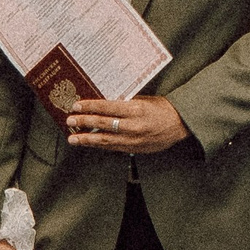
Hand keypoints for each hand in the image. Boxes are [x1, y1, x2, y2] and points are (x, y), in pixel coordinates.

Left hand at [65, 96, 187, 156]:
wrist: (179, 125)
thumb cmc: (161, 108)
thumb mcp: (143, 99)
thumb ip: (124, 101)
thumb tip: (102, 101)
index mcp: (136, 109)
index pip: (107, 107)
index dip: (90, 107)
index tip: (77, 105)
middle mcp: (133, 126)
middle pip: (103, 124)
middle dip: (84, 122)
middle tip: (70, 120)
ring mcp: (133, 140)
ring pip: (105, 140)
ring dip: (87, 139)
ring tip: (73, 138)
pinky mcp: (134, 149)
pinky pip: (113, 147)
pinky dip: (99, 145)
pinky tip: (89, 143)